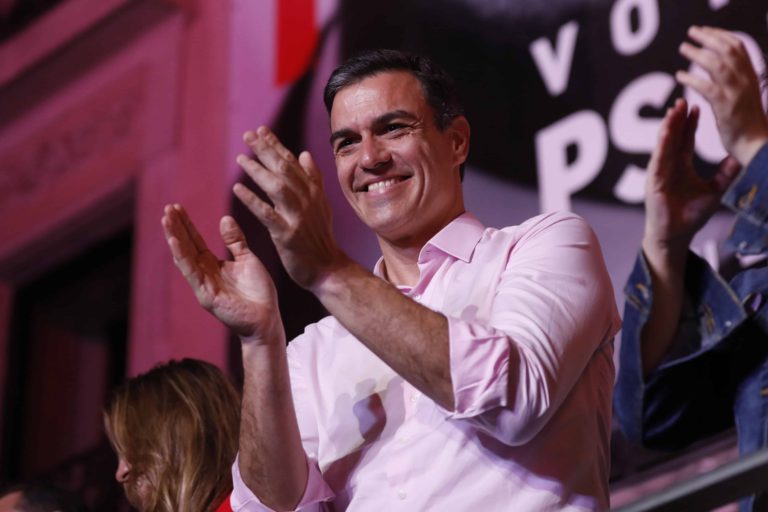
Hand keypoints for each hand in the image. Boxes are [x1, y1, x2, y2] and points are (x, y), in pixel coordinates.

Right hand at [161, 204, 283, 343]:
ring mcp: (203, 284)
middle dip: (176, 227)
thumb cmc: (258, 292)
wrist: (266, 318)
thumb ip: (235, 241)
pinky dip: (182, 256)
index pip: (195, 240)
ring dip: (174, 238)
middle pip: (186, 246)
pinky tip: (174, 241)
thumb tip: (224, 218)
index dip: (186, 224)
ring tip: (165, 219)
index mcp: (213, 265)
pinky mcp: (206, 295)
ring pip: (184, 257)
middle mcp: (204, 273)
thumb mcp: (247, 259)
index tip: (176, 207)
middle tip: (167, 208)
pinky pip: (191, 273)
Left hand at [233, 126, 349, 290]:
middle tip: (248, 135)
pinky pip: (267, 214)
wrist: (328, 268)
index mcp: (314, 192)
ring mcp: (298, 217)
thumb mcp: (321, 205)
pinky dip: (252, 200)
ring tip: (241, 157)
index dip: (276, 145)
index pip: (293, 163)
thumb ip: (312, 179)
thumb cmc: (320, 237)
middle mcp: (308, 200)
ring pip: (277, 187)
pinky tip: (238, 189)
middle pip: (284, 170)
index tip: (261, 130)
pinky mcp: (288, 235)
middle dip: (265, 150)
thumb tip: (304, 154)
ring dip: (258, 171)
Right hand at [643, 99, 739, 255]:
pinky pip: (658, 158)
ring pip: (664, 144)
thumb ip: (726, 174)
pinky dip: (662, 144)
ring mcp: (659, 172)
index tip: (695, 106)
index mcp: (681, 166)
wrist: (676, 234)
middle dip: (678, 118)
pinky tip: (666, 131)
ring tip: (673, 109)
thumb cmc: (691, 216)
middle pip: (673, 137)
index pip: (685, 140)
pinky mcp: (654, 180)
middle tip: (682, 99)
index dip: (690, 123)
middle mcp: (668, 166)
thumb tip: (740, 158)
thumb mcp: (716, 191)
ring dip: (668, 126)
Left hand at [677, 25, 767, 165]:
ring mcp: (736, 92)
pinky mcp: (725, 107)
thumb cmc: (748, 124)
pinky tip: (679, 75)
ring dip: (698, 53)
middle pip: (727, 50)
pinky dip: (692, 79)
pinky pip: (706, 87)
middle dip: (709, 37)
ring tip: (683, 48)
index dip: (721, 35)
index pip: (738, 47)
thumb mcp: (745, 96)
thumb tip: (720, 69)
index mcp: (751, 76)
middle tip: (691, 32)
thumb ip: (735, 81)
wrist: (757, 145)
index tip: (705, 30)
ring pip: (717, 65)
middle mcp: (745, 80)